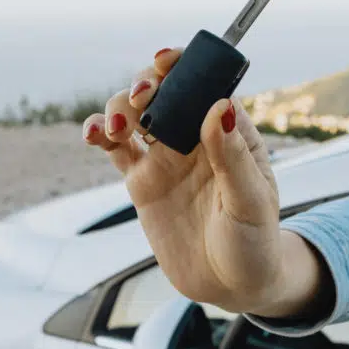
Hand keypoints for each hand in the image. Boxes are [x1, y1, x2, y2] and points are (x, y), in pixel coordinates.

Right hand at [80, 48, 283, 312]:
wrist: (233, 287)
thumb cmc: (254, 242)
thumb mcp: (250, 201)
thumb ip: (232, 157)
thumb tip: (220, 106)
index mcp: (231, 134)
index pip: (206, 85)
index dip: (184, 65)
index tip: (166, 61)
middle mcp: (196, 139)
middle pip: (165, 92)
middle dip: (147, 83)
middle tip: (143, 97)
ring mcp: (166, 158)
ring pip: (134, 114)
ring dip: (119, 106)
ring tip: (117, 127)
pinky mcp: (142, 182)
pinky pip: (115, 149)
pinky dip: (99, 134)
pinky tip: (94, 134)